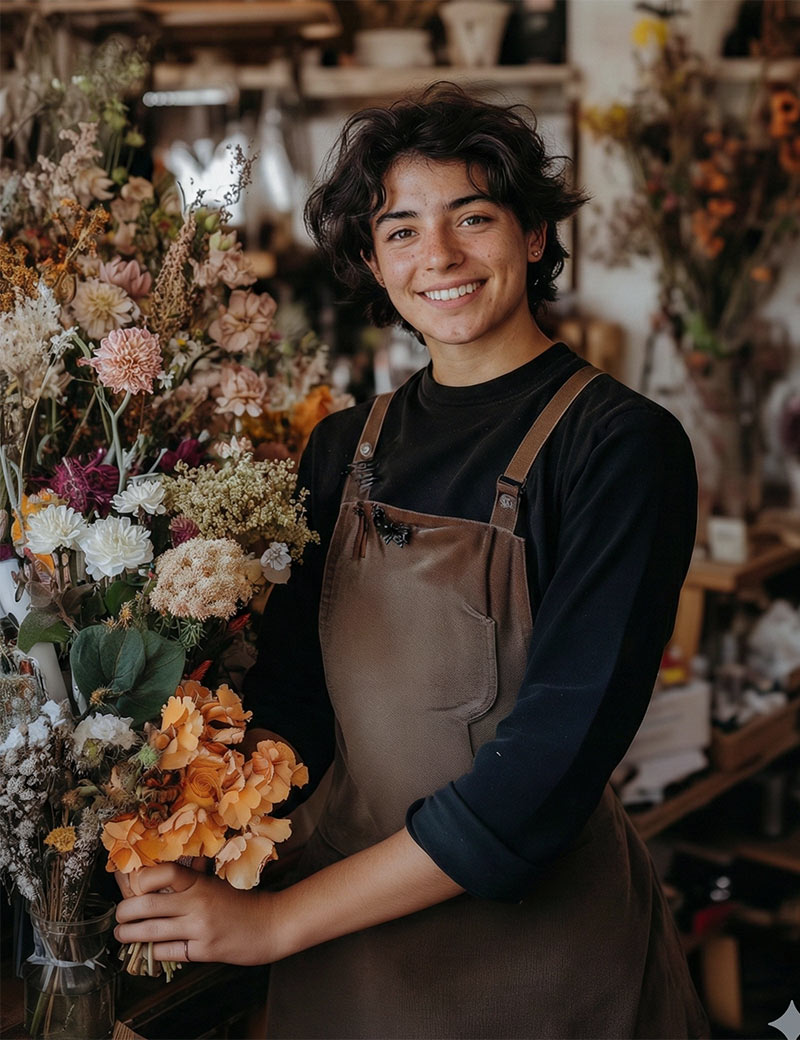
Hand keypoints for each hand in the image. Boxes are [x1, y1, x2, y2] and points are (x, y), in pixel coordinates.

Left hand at [114, 863, 278, 965]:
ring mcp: (200, 928)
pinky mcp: (204, 951)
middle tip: (119, 915)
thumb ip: (189, 882)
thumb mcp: (215, 884)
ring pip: (151, 931)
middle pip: (147, 904)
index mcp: (200, 882)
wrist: (269, 924)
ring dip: (129, 934)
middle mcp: (198, 902)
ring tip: (122, 934)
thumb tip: (153, 879)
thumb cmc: (239, 902)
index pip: (165, 872)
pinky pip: (168, 951)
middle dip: (124, 912)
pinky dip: (153, 951)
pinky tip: (149, 949)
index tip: (132, 884)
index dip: (143, 877)